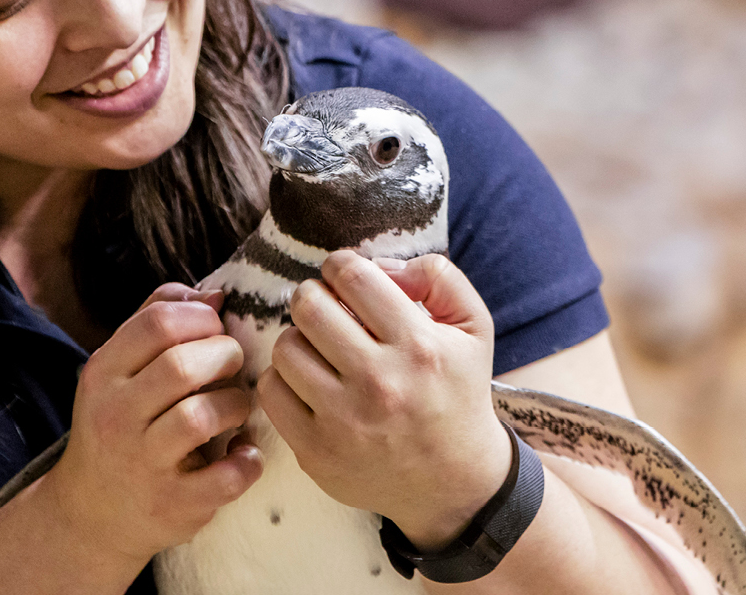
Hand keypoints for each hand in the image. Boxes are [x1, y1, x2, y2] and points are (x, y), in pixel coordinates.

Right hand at [44, 283, 262, 566]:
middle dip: (225, 355)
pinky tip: (244, 453)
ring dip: (237, 405)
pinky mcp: (172, 504)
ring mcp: (142, 463)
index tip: (215, 330)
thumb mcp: (118, 371)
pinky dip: (248, 462)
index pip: (157, 322)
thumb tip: (214, 293)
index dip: (201, 317)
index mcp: (103, 373)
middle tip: (233, 364)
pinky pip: (225, 477)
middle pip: (183, 365)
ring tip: (238, 408)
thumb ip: (157, 322)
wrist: (90, 514)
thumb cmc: (119, 425)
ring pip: (202, 417)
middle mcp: (116, 416)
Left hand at [258, 252, 512, 550]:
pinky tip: (308, 380)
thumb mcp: (474, 327)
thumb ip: (438, 277)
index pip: (352, 276)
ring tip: (319, 347)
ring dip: (299, 337)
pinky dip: (284, 378)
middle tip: (326, 307)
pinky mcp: (315, 452)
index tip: (344, 276)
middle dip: (313, 295)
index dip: (340, 265)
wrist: (455, 482)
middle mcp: (379, 383)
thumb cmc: (458, 393)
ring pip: (285, 347)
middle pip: (309, 306)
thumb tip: (378, 265)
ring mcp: (344, 422)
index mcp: (418, 346)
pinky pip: (271, 391)